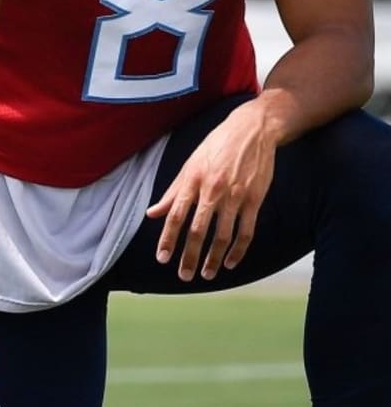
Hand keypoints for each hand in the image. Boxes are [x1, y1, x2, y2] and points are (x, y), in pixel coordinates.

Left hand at [146, 101, 276, 280]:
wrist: (252, 130)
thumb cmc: (215, 147)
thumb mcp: (189, 165)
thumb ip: (172, 193)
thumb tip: (152, 214)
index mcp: (191, 180)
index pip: (176, 216)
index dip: (168, 239)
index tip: (162, 259)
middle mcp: (212, 190)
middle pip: (198, 230)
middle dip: (189, 256)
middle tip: (184, 276)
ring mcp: (235, 196)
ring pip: (223, 236)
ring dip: (213, 258)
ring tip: (206, 274)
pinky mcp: (255, 199)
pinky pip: (246, 231)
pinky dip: (238, 251)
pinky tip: (230, 263)